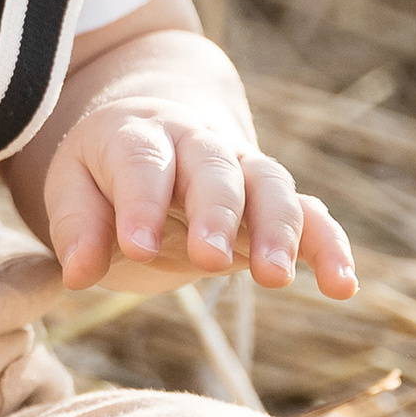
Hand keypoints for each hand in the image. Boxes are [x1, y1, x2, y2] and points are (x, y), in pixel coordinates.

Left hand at [44, 93, 357, 301]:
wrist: (160, 130)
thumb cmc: (107, 169)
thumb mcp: (74, 185)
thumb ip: (77, 226)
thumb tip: (79, 274)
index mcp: (140, 135)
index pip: (143, 162)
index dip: (141, 202)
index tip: (136, 246)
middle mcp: (199, 146)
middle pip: (215, 170)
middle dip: (214, 212)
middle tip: (206, 259)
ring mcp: (244, 171)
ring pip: (271, 186)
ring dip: (278, 229)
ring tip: (276, 277)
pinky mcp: (275, 203)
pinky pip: (311, 216)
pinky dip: (330, 246)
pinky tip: (342, 287)